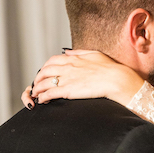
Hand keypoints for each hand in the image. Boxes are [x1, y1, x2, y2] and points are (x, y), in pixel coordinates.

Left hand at [22, 50, 144, 107]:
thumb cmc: (110, 68)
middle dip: (38, 78)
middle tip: (37, 85)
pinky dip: (43, 97)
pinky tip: (43, 101)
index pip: (51, 61)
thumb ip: (79, 52)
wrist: (117, 79)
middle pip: (44, 71)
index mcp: (73, 59)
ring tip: (36, 95)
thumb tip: (67, 52)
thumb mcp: (94, 54)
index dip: (45, 67)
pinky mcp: (68, 90)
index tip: (44, 73)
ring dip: (37, 89)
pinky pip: (50, 93)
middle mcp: (67, 67)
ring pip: (44, 82)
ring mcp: (67, 79)